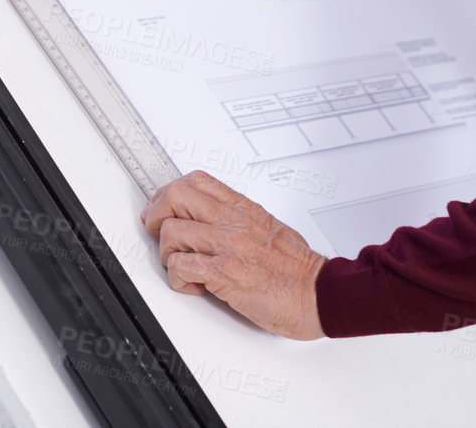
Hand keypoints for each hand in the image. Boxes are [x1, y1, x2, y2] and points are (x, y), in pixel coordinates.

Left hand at [141, 170, 326, 339]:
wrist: (319, 294)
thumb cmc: (298, 270)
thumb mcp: (269, 228)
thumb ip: (239, 220)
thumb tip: (211, 220)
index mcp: (243, 209)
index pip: (196, 181)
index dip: (169, 193)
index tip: (162, 208)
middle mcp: (233, 222)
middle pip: (175, 196)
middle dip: (156, 215)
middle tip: (159, 234)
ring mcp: (228, 246)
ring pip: (171, 232)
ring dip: (168, 253)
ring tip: (184, 266)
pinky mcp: (225, 274)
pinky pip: (180, 266)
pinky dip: (178, 279)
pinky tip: (193, 285)